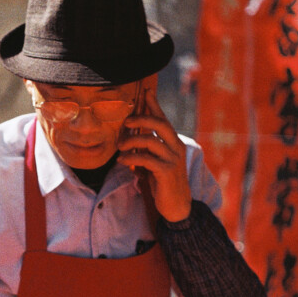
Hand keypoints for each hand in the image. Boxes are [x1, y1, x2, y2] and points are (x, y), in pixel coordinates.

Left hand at [117, 78, 192, 222]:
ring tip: (120, 147)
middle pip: (160, 124)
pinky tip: (122, 160)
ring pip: (151, 141)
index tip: (146, 90)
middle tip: (126, 122)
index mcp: (174, 143)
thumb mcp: (155, 162)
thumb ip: (147, 150)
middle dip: (141, 119)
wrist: (177, 206)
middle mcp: (176, 147)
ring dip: (131, 141)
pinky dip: (131, 158)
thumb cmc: (163, 183)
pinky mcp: (167, 172)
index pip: (164, 119)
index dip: (155, 105)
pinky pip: (147, 159)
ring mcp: (173, 159)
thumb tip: (129, 139)